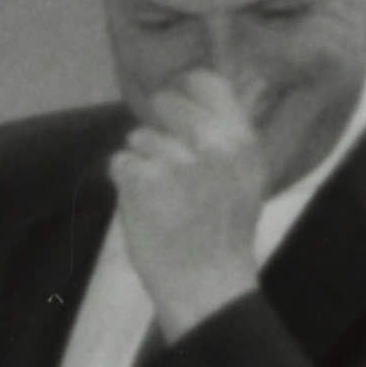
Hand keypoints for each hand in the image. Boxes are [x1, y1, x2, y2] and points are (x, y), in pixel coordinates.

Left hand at [103, 68, 274, 330]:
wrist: (207, 285)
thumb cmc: (223, 232)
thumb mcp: (245, 177)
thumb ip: (225, 134)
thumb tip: (193, 92)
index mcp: (241, 139)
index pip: (205, 82)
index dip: (183, 91)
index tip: (175, 111)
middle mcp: (213, 144)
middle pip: (165, 103)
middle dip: (158, 129)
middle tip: (166, 166)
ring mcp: (177, 161)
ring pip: (139, 137)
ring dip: (142, 163)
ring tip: (164, 199)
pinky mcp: (143, 179)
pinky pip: (119, 162)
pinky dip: (125, 184)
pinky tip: (147, 208)